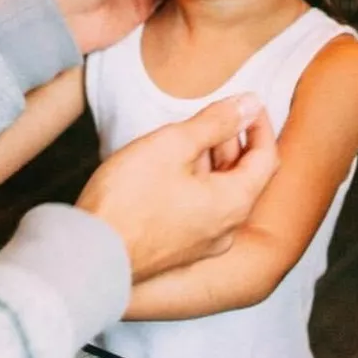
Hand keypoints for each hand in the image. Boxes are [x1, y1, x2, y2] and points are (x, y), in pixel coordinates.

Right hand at [75, 94, 277, 282]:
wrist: (91, 255)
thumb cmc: (129, 198)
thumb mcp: (173, 145)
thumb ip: (216, 122)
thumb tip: (251, 103)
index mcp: (234, 203)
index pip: (267, 158)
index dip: (260, 125)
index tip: (249, 102)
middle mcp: (226, 229)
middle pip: (243, 177)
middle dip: (232, 141)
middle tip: (212, 113)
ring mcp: (202, 244)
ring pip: (220, 194)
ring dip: (211, 162)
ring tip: (187, 136)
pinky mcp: (179, 251)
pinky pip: (201, 211)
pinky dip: (196, 183)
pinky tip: (170, 168)